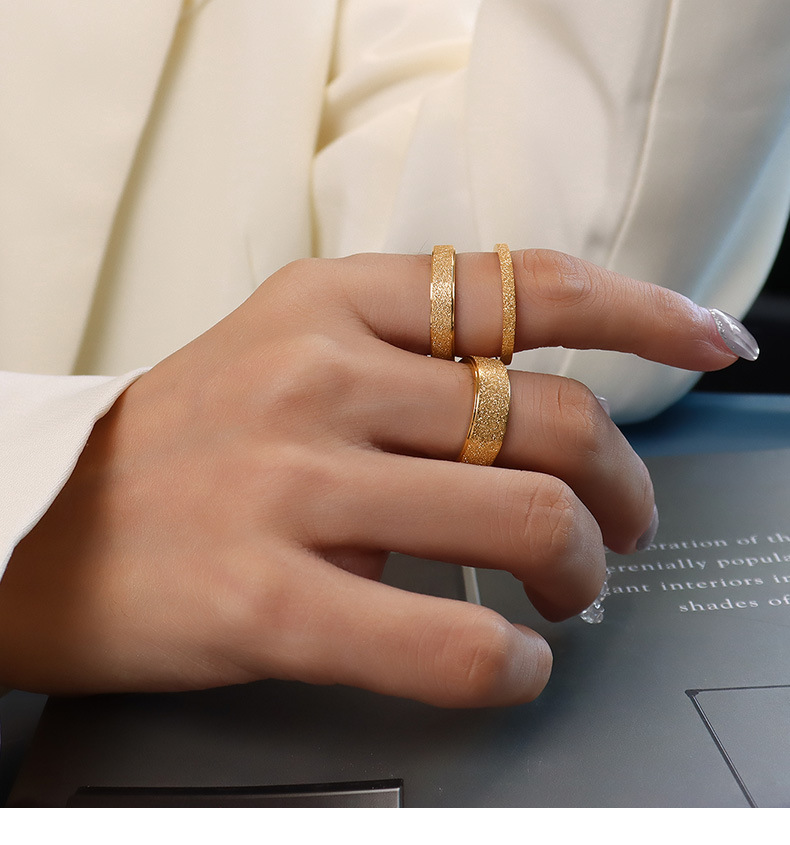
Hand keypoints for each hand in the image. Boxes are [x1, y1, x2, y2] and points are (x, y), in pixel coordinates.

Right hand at [0, 250, 743, 705]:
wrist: (46, 528)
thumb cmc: (182, 447)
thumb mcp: (287, 351)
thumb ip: (405, 354)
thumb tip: (534, 388)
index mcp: (331, 304)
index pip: (528, 286)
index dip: (646, 313)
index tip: (709, 341)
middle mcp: (319, 376)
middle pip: (553, 418)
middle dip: (622, 488)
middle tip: (617, 529)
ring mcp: (294, 484)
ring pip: (527, 515)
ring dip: (582, 569)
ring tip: (567, 593)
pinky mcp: (271, 599)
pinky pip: (450, 637)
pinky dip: (511, 661)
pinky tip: (512, 663)